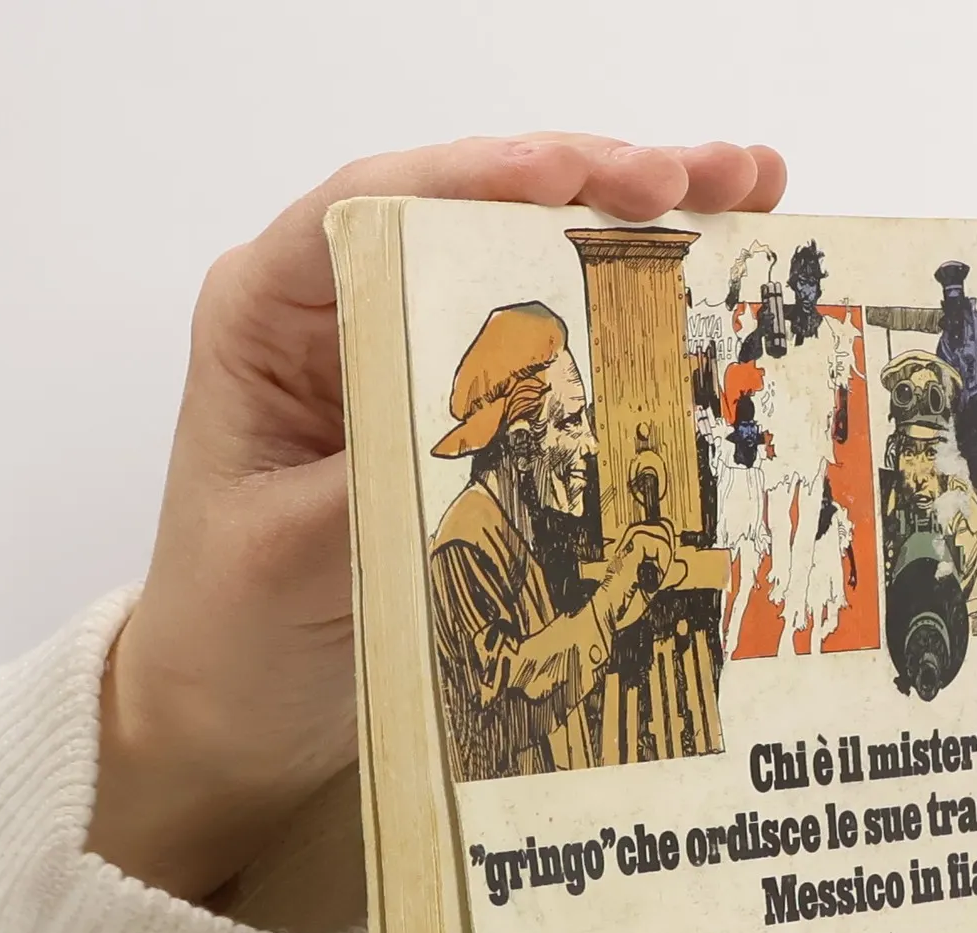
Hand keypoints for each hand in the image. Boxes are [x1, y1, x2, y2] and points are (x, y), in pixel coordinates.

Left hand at [88, 134, 786, 907]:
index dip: (484, 177)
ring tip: (745, 190)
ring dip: (633, 227)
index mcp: (269, 314)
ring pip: (523, 260)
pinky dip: (630, 314)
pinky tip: (712, 280)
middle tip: (703, 178)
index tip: (579, 177)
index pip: (376, 208)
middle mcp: (341, 312)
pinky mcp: (458, 418)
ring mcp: (407, 358)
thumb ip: (379, 476)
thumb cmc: (231, 627)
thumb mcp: (293, 552)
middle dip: (593, 183)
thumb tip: (494, 433)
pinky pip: (551, 346)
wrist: (232, 711)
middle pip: (470, 211)